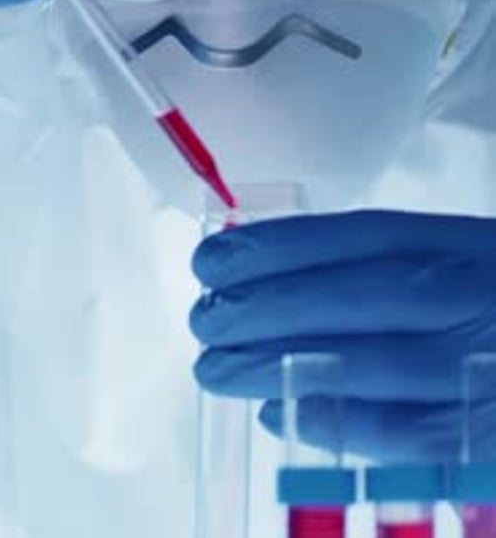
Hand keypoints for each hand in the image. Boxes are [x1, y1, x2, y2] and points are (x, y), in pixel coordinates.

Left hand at [191, 210, 495, 462]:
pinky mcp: (487, 435)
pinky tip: (281, 416)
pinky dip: (338, 426)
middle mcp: (473, 298)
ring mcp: (484, 365)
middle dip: (264, 307)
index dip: (281, 245)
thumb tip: (289, 269)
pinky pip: (406, 434)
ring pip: (368, 364)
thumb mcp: (466, 252)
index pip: (360, 235)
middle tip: (202, 316)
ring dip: (278, 367)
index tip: (218, 256)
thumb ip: (398, 257)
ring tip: (216, 367)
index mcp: (467, 243)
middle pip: (351, 297)